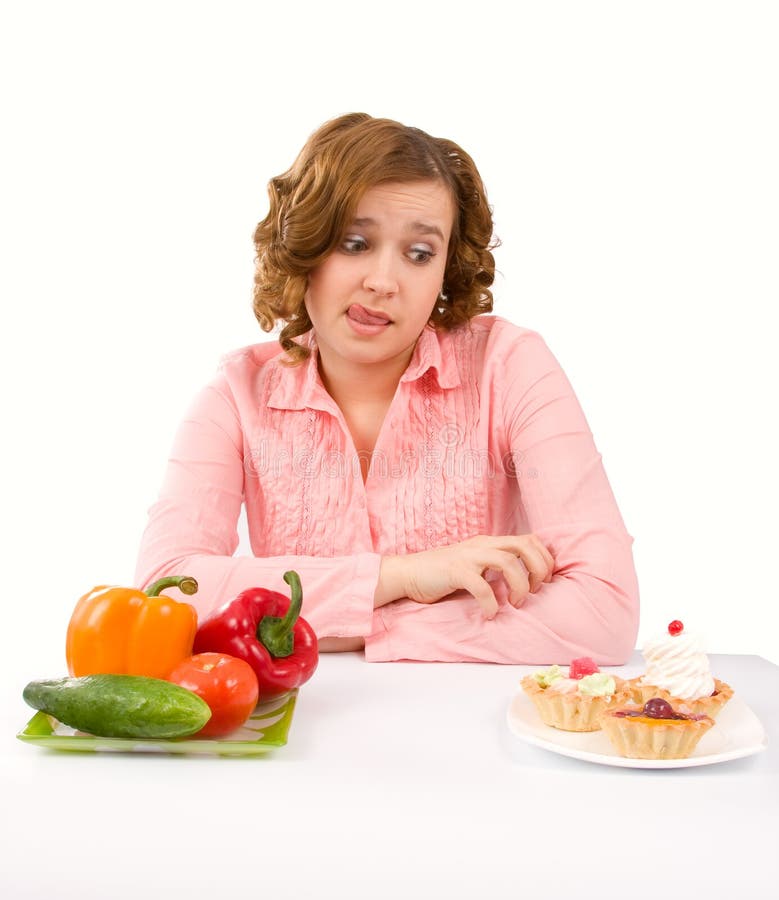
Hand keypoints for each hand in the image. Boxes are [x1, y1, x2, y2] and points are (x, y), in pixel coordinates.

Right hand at [395, 533, 554, 619]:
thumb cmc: (442, 574)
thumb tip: (523, 580)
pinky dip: (491, 602)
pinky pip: (481, 586)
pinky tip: (490, 614)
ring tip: (516, 604)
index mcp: (489, 542)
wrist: (408, 573)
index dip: (544, 559)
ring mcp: (468, 556)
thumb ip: (495, 566)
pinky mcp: (455, 571)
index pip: (529, 539)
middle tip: (535, 591)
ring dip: (519, 585)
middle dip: (538, 569)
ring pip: (508, 562)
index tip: (543, 581)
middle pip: (524, 545)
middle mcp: (482, 545)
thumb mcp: (475, 564)